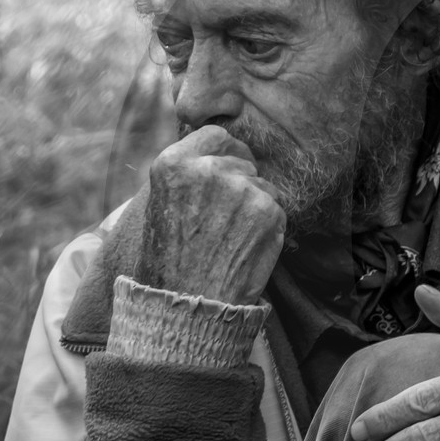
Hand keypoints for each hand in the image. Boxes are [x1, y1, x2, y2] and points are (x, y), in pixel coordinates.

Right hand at [135, 126, 284, 303]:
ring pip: (263, 185)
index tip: (224, 172)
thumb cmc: (170, 261)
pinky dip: (269, 227)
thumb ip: (188, 174)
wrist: (187, 304)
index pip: (215, 136)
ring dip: (256, 206)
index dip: (223, 153)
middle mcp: (208, 169)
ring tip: (232, 237)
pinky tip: (247, 247)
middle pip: (242, 160)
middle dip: (240, 183)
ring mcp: (240, 188)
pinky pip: (278, 208)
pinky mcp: (267, 210)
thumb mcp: (162, 205)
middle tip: (224, 219)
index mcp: (173, 163)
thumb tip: (219, 154)